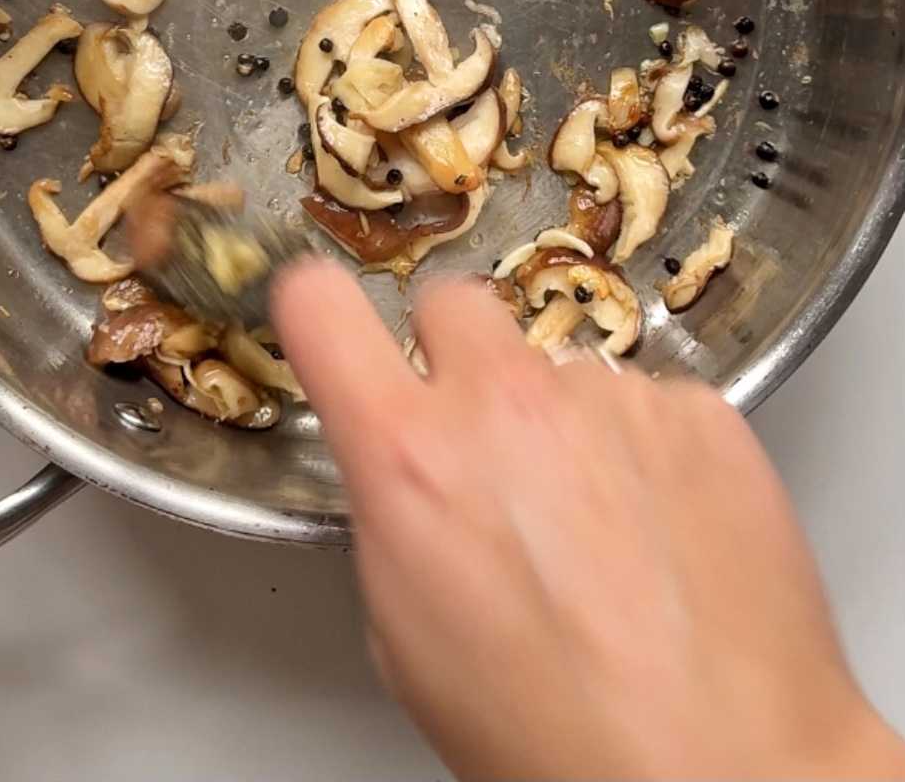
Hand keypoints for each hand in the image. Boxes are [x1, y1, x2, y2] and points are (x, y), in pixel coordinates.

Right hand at [273, 260, 904, 781]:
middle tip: (482, 438)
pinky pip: (650, 400)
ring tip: (597, 527)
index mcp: (411, 457)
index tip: (324, 310)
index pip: (321, 307)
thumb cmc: (557, 738)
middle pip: (453, 303)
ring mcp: (611, 396)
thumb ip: (393, 516)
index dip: (315, 304)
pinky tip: (662, 530)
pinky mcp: (700, 410)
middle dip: (455, 356)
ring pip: (560, 364)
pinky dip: (646, 449)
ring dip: (562, 419)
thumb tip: (406, 477)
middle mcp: (507, 401)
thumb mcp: (408, 640)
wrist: (725, 767)